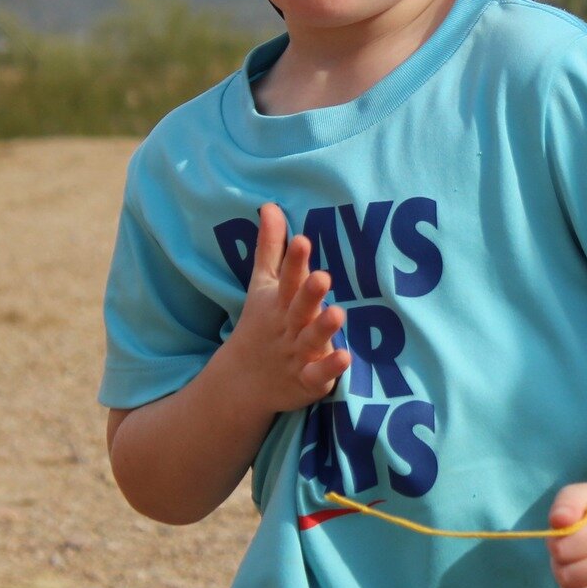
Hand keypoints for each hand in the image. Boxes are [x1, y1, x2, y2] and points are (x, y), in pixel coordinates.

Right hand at [220, 202, 349, 414]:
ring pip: (311, 339)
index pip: (287, 278)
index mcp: (279, 301)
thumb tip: (271, 205)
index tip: (303, 240)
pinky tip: (346, 358)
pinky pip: (318, 374)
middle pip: (299, 307)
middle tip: (323, 277)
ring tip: (338, 313)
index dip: (294, 261)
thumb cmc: (263, 324)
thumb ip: (271, 247)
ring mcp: (297, 353)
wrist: (241, 382)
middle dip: (309, 293)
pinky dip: (329, 368)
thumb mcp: (263, 286)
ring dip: (323, 327)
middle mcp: (289, 325)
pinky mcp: (306, 380)